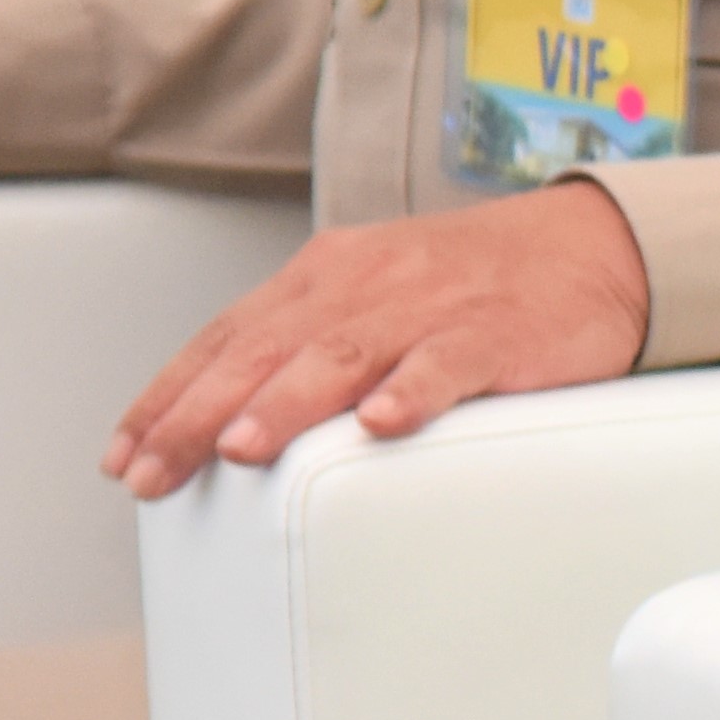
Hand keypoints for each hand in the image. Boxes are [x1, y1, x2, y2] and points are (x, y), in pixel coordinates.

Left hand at [96, 179, 650, 495]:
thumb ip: (311, 342)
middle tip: (154, 471)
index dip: (170, 393)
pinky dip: (413, 390)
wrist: (593, 247)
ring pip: (344, 353)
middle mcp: (369, 283)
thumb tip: (228, 415)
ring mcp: (432, 307)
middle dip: (199, 411)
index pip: (229, 334)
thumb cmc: (477, 286)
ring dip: (286, 402)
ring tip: (240, 447)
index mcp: (329, 275)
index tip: (126, 452)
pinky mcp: (498, 333)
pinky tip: (383, 423)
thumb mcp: (377, 296)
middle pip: (268, 348)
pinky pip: (449, 361)